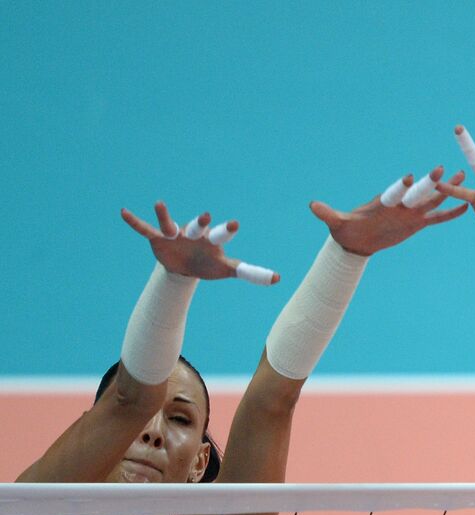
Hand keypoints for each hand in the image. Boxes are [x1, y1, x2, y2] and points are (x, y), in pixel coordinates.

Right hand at [121, 202, 279, 282]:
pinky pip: (145, 229)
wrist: (186, 268)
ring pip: (171, 223)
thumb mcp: (227, 270)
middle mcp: (195, 233)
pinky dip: (135, 222)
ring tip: (160, 203)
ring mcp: (176, 234)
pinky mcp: (158, 239)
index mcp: (212, 239)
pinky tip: (123, 212)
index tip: (236, 224)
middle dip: (202, 221)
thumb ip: (251, 272)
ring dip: (165, 215)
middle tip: (207, 216)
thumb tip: (279, 278)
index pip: (222, 233)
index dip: (228, 228)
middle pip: (199, 226)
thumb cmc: (209, 264)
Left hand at [311, 166, 469, 255]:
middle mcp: (400, 204)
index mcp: (383, 201)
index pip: (393, 192)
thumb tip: (312, 206)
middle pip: (416, 192)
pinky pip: (437, 218)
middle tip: (440, 167)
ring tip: (462, 175)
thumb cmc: (346, 229)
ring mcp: (411, 213)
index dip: (401, 185)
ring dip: (446, 189)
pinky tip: (465, 207)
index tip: (410, 177)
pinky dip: (450, 213)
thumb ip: (328, 213)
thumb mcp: (337, 222)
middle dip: (428, 181)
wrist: (357, 239)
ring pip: (431, 199)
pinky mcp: (417, 223)